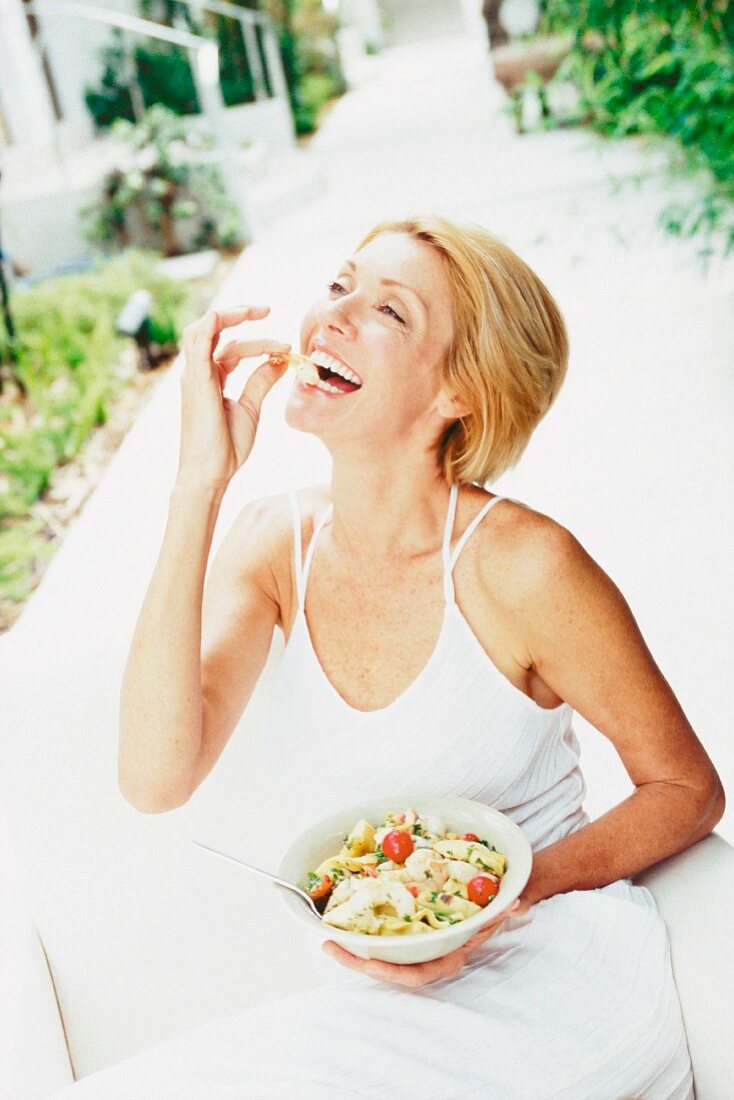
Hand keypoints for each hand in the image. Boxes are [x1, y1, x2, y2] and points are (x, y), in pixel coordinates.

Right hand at [176, 305, 290, 490]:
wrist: (210, 474)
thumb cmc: (226, 448)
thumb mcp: (250, 408)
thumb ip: (261, 382)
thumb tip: (280, 361)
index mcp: (210, 380)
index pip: (231, 349)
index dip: (259, 344)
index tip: (286, 348)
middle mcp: (199, 373)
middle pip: (215, 331)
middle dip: (239, 315)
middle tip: (266, 309)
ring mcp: (194, 375)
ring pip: (206, 329)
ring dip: (230, 314)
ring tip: (258, 311)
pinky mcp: (196, 380)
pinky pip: (199, 339)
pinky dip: (217, 323)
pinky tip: (243, 317)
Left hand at [321, 897, 530, 988]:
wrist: (496, 909)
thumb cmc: (491, 911)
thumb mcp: (496, 912)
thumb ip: (501, 910)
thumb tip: (512, 903)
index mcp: (446, 959)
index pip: (413, 976)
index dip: (386, 970)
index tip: (362, 961)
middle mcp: (429, 961)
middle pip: (386, 972)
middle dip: (356, 962)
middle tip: (328, 944)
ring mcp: (417, 954)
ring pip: (380, 962)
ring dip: (353, 954)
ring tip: (326, 938)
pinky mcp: (409, 943)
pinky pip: (382, 948)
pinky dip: (362, 941)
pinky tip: (342, 929)